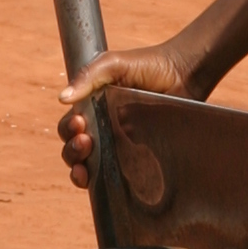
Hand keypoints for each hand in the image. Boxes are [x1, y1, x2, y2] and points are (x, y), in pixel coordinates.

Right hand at [56, 45, 201, 189]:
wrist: (185, 72)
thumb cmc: (149, 64)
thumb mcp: (113, 64)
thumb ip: (87, 77)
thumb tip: (62, 99)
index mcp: (94, 109)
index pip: (70, 128)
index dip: (68, 131)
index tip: (79, 124)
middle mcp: (105, 129)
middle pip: (76, 150)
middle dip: (72, 151)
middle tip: (85, 142)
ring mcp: (123, 145)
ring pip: (92, 167)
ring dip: (80, 171)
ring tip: (84, 168)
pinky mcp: (141, 157)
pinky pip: (119, 176)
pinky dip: (104, 185)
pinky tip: (100, 184)